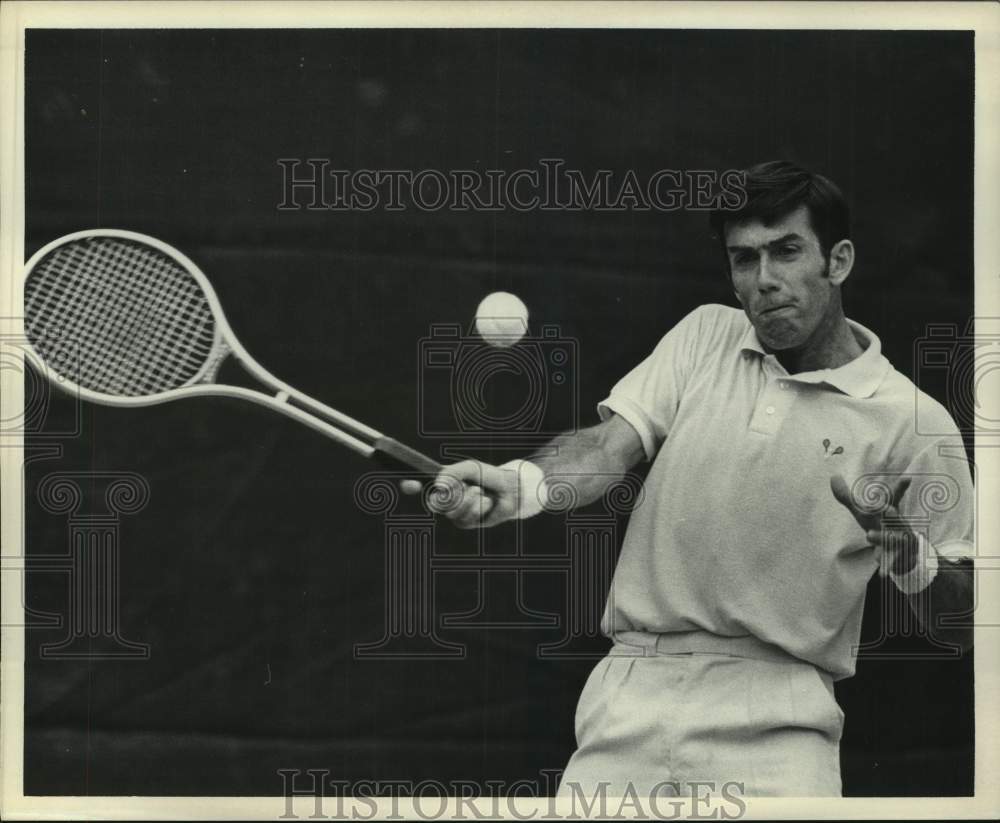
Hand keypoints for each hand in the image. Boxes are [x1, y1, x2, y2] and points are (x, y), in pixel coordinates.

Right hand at [400, 460, 521, 528]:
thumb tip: (438, 485)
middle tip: (465, 487)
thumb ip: (453, 473)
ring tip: (480, 491)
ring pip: (451, 512)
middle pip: (433, 503)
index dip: (410, 486)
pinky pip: (466, 519)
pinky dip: (478, 507)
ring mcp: (455, 512)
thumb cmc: (489, 476)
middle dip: (450, 496)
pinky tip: (487, 502)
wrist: (511, 489)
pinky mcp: (467, 523)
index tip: (411, 484)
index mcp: (443, 483)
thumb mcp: (470, 468)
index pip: (419, 486)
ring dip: (469, 500)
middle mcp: (445, 499)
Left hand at [830, 474, 917, 575]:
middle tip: (887, 508)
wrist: (903, 552)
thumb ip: (847, 497)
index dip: (900, 488)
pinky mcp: (897, 556)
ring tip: (868, 535)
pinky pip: (891, 560)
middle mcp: (896, 524)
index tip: (907, 478)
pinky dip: (886, 565)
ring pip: (892, 538)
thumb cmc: (880, 525)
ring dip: (881, 537)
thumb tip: (833, 476)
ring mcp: (898, 540)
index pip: (894, 498)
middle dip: (891, 513)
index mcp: (889, 511)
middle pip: (895, 517)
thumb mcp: (864, 512)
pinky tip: (881, 570)